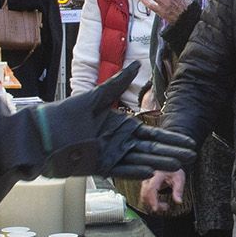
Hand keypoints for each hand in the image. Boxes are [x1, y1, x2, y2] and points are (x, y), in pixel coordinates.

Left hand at [40, 63, 197, 178]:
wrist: (43, 133)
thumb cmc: (66, 114)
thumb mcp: (95, 97)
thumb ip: (118, 84)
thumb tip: (137, 65)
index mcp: (122, 126)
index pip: (153, 135)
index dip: (171, 138)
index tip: (188, 141)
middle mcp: (121, 142)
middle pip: (151, 148)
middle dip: (171, 152)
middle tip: (192, 155)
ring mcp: (112, 155)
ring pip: (141, 159)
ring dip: (159, 162)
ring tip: (179, 165)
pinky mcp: (101, 166)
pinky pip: (122, 169)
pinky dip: (135, 170)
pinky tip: (150, 171)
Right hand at [141, 168, 188, 212]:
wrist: (169, 166)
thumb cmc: (174, 170)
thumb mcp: (179, 178)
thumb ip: (178, 190)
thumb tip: (178, 201)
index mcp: (157, 174)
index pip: (151, 188)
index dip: (152, 199)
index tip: (156, 208)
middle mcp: (148, 177)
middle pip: (145, 193)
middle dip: (154, 203)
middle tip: (166, 207)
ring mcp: (145, 181)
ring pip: (143, 196)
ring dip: (152, 204)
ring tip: (164, 205)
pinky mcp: (145, 185)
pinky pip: (144, 195)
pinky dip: (150, 202)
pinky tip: (158, 203)